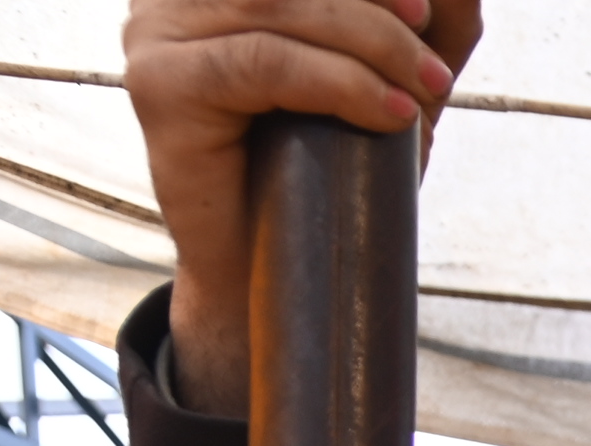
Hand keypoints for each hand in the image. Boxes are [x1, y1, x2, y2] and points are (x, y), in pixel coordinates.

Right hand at [125, 0, 484, 413]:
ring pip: (281, 10)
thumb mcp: (390, 80)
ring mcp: (155, 36)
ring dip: (373, 47)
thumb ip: (424, 26)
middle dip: (378, 18)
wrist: (274, 273)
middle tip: (435, 73)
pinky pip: (262, 62)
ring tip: (424, 93)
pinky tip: (392, 114)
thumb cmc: (331, 172)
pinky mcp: (160, 86)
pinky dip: (338, 83)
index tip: (426, 13)